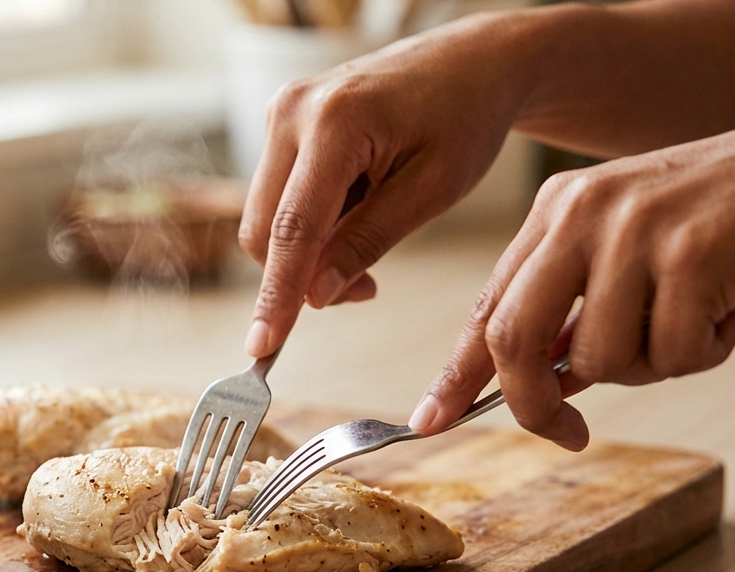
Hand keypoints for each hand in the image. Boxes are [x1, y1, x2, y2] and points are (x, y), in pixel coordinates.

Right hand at [238, 12, 542, 356]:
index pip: (292, 229)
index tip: (262, 347)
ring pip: (266, 218)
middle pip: (264, 229)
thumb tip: (314, 297)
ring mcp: (281, 112)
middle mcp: (292, 111)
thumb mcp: (431, 191)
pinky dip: (311, 223)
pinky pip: (278, 195)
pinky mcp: (282, 121)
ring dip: (308, 250)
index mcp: (334, 122)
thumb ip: (366, 243)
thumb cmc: (465, 117)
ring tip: (372, 236)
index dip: (276, 295)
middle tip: (366, 289)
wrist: (472, 61)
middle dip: (302, 276)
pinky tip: (359, 207)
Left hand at [410, 117, 734, 449]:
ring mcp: (636, 230)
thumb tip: (541, 385)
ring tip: (699, 316)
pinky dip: (708, 351)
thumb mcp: (632, 251)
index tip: (428, 420)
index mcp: (558, 210)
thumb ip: (579, 310)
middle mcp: (584, 211)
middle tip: (571, 433)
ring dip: (653, 367)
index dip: (455, 373)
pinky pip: (673, 355)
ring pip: (600, 360)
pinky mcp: (694, 254)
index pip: (487, 305)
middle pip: (514, 337)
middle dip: (533, 404)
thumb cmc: (729, 223)